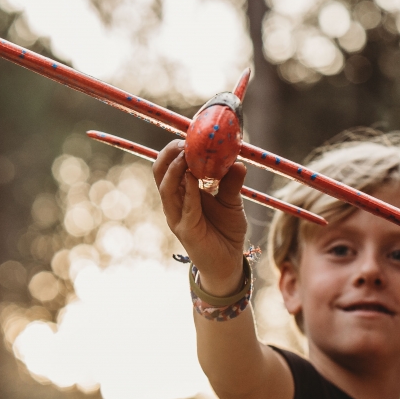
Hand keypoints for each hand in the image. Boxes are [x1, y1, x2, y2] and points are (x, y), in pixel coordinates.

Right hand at [153, 139, 248, 296]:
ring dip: (175, 169)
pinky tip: (194, 178)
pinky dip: (188, 191)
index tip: (189, 133)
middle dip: (170, 154)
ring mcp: (177, 217)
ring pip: (166, 188)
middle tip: (184, 140)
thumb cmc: (226, 232)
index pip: (170, 165)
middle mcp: (175, 203)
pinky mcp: (186, 231)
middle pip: (160, 172)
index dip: (176, 148)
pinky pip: (184, 207)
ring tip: (186, 154)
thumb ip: (232, 183)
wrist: (228, 264)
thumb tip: (239, 161)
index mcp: (183, 192)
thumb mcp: (233, 203)